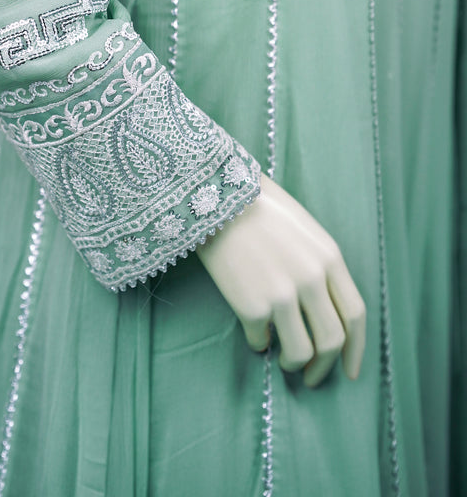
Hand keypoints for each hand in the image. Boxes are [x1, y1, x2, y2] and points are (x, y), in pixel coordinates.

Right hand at [195, 174, 365, 387]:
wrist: (216, 196)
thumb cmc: (259, 208)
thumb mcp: (305, 230)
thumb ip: (320, 267)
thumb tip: (323, 310)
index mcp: (329, 258)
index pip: (355, 314)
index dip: (356, 349)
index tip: (349, 370)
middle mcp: (311, 279)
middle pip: (332, 340)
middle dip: (324, 368)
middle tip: (312, 377)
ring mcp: (282, 294)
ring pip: (301, 353)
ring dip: (293, 364)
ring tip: (284, 360)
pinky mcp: (251, 306)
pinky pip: (261, 341)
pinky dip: (259, 344)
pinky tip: (254, 333)